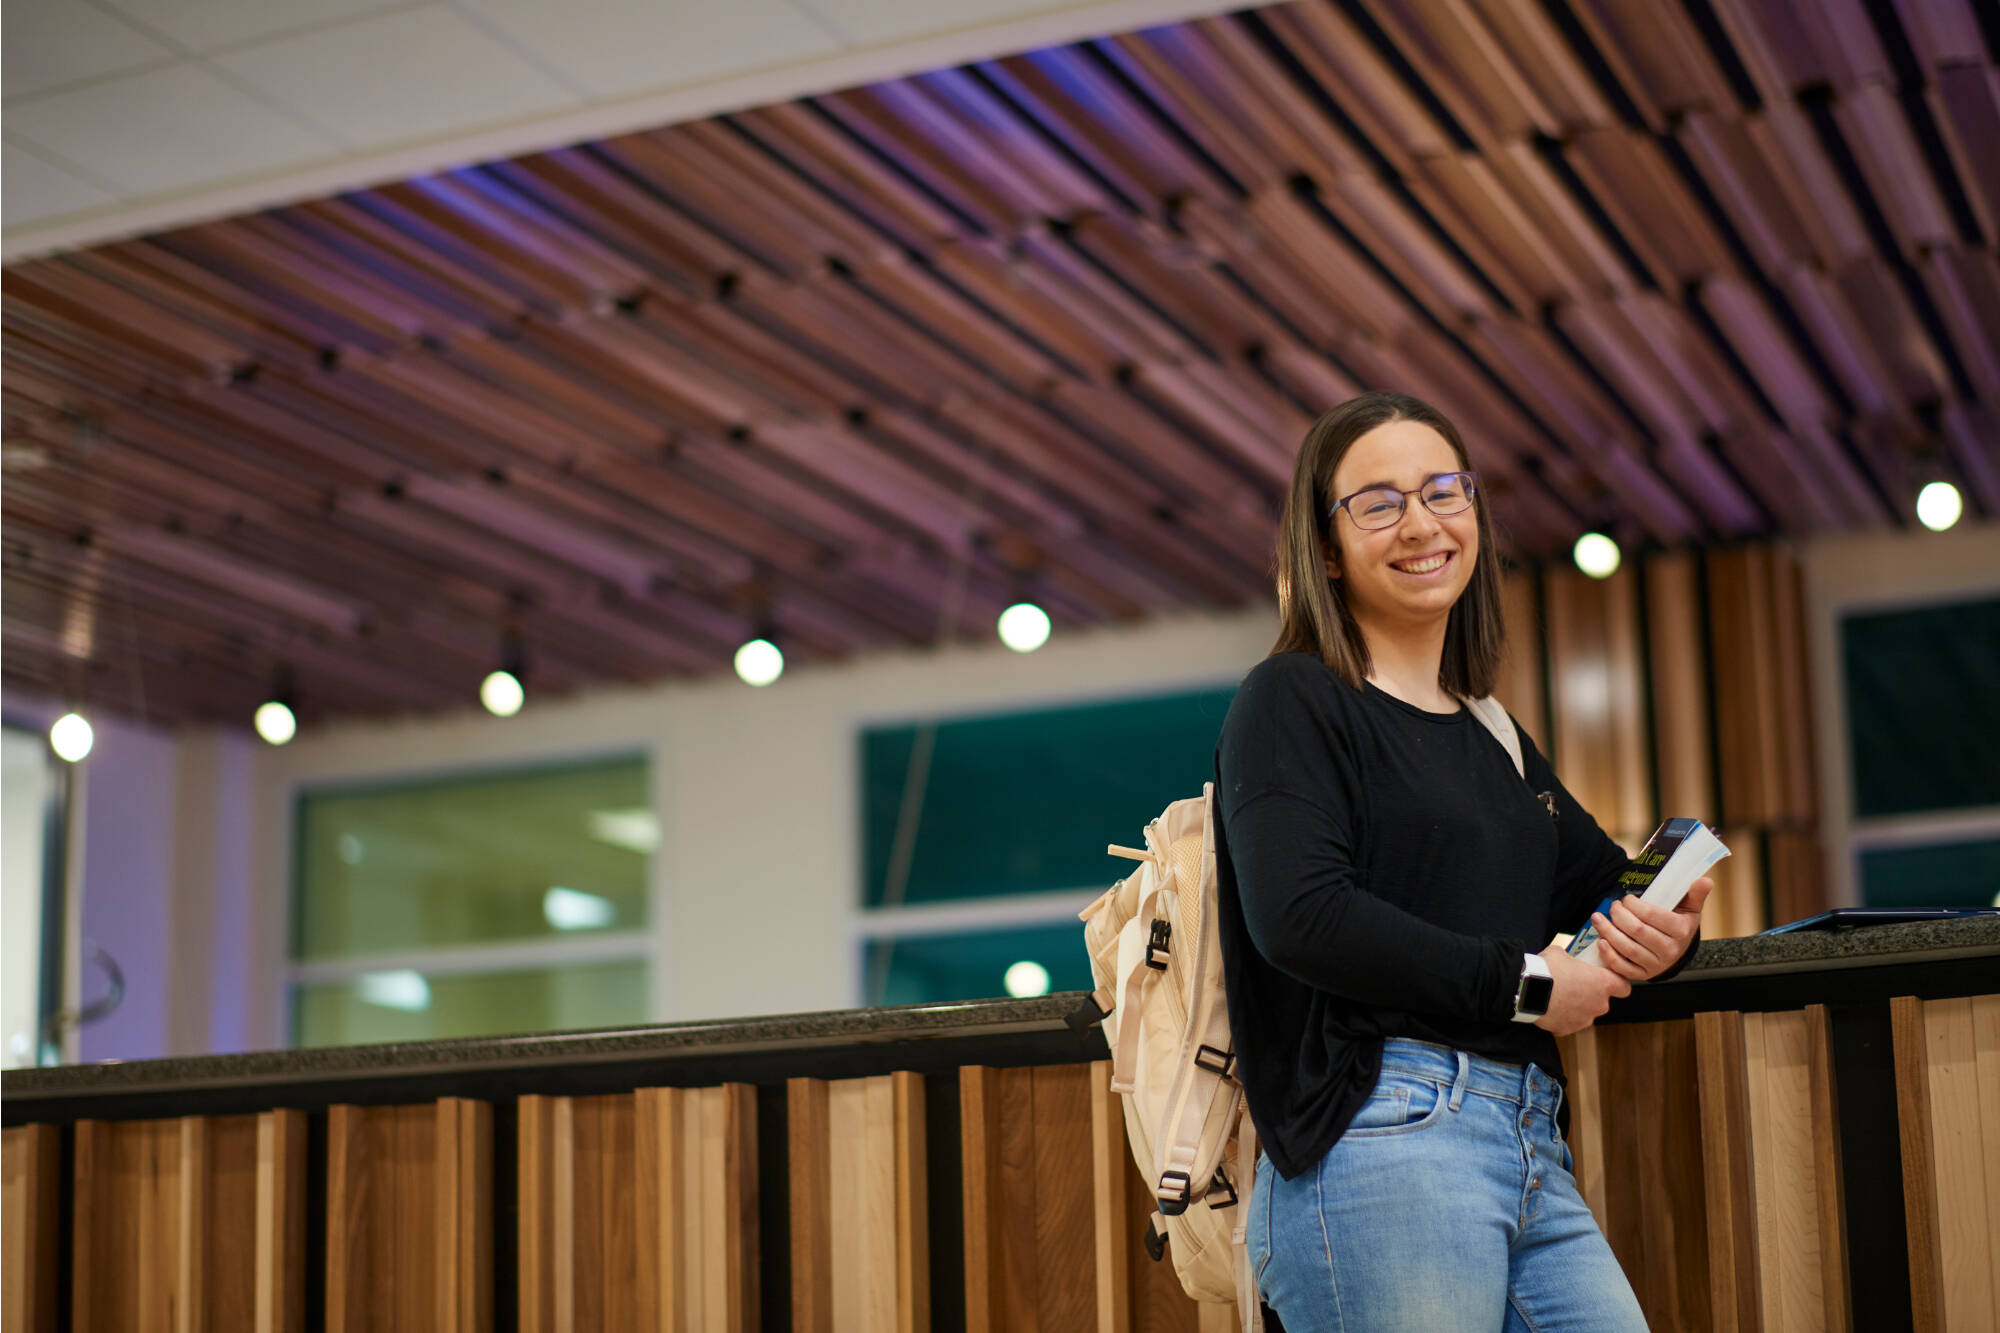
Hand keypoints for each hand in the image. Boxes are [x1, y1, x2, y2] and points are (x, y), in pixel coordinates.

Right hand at [1534, 942, 1631, 1036]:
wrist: (1526, 989)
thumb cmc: (1546, 969)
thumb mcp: (1560, 953)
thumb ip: (1572, 959)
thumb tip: (1568, 959)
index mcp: (1602, 983)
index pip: (1624, 987)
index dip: (1617, 983)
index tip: (1609, 979)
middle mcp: (1599, 1004)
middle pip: (1603, 1001)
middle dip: (1591, 994)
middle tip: (1575, 984)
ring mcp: (1584, 1019)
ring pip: (1586, 1012)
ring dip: (1577, 1006)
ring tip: (1560, 996)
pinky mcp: (1568, 1029)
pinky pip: (1570, 1022)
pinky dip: (1563, 1016)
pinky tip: (1552, 1006)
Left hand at [1592, 877, 1712, 982]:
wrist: (1677, 951)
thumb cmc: (1679, 924)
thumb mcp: (1690, 908)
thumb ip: (1696, 893)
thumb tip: (1706, 880)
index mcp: (1681, 931)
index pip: (1652, 916)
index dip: (1634, 905)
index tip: (1626, 898)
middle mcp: (1670, 950)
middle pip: (1637, 931)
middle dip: (1619, 915)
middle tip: (1613, 905)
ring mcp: (1656, 965)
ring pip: (1627, 948)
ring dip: (1608, 931)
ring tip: (1598, 917)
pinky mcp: (1643, 975)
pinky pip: (1623, 968)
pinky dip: (1609, 955)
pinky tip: (1601, 941)